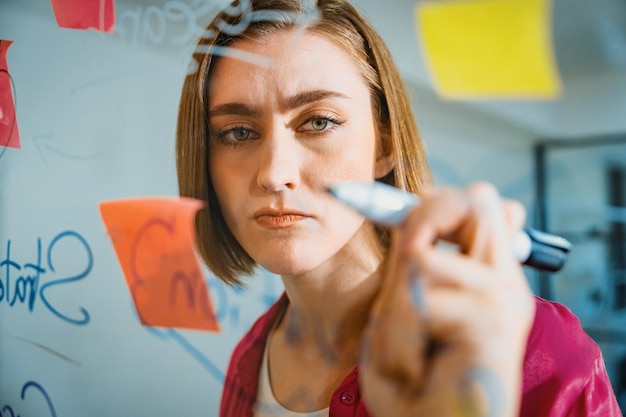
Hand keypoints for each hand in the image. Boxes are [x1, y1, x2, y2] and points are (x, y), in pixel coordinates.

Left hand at [359, 183, 535, 416]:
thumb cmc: (417, 380)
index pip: (480, 203)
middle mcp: (503, 282)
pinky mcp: (495, 321)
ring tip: (406, 343)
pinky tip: (413, 364)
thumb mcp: (407, 308)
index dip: (436, 201)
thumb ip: (420, 259)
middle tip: (406, 267)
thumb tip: (426, 209)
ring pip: (427, 253)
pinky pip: (417, 300)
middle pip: (477, 201)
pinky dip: (398, 333)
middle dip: (423, 221)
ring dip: (398, 301)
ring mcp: (504, 299)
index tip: (406, 233)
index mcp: (487, 275)